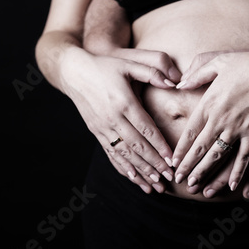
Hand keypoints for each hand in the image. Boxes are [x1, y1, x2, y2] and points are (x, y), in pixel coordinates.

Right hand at [61, 48, 180, 192]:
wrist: (74, 72)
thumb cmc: (106, 66)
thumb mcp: (129, 63)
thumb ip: (153, 71)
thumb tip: (174, 82)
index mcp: (123, 102)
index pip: (145, 129)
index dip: (159, 146)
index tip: (172, 160)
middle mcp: (112, 118)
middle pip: (136, 146)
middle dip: (154, 164)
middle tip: (169, 178)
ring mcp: (102, 127)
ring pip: (124, 154)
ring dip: (140, 171)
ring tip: (155, 185)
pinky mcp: (95, 132)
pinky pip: (110, 154)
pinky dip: (122, 168)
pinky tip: (133, 178)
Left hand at [172, 48, 248, 191]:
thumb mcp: (218, 61)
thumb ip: (197, 73)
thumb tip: (180, 84)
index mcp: (209, 101)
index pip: (189, 131)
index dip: (181, 148)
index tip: (173, 161)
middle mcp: (220, 117)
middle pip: (199, 147)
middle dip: (187, 166)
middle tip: (178, 179)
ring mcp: (238, 126)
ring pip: (217, 155)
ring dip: (205, 172)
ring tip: (196, 186)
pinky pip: (245, 156)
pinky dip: (238, 172)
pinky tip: (232, 186)